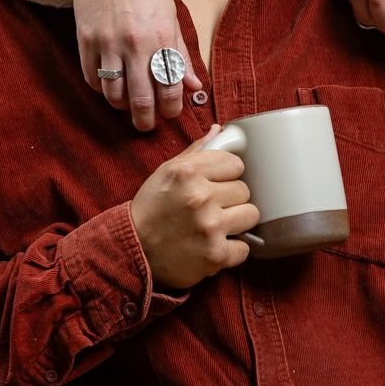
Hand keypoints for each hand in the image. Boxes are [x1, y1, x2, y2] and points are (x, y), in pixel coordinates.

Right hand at [72, 0, 202, 130]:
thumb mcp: (170, 15)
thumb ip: (181, 53)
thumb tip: (193, 86)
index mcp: (162, 36)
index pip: (170, 88)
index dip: (171, 109)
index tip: (169, 112)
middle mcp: (136, 43)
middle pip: (141, 100)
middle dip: (146, 121)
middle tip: (147, 124)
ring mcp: (108, 43)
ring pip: (114, 95)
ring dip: (122, 107)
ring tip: (128, 105)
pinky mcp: (85, 41)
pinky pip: (92, 79)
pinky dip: (101, 90)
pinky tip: (110, 86)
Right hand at [130, 126, 259, 289]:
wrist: (132, 249)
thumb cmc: (151, 208)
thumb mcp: (167, 171)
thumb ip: (197, 150)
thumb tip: (220, 130)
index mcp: (188, 171)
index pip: (236, 164)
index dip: (227, 174)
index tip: (217, 183)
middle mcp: (200, 197)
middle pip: (244, 190)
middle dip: (231, 199)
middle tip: (213, 207)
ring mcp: (209, 227)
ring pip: (251, 215)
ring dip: (237, 221)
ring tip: (217, 225)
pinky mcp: (215, 255)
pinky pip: (245, 248)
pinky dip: (233, 249)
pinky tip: (215, 245)